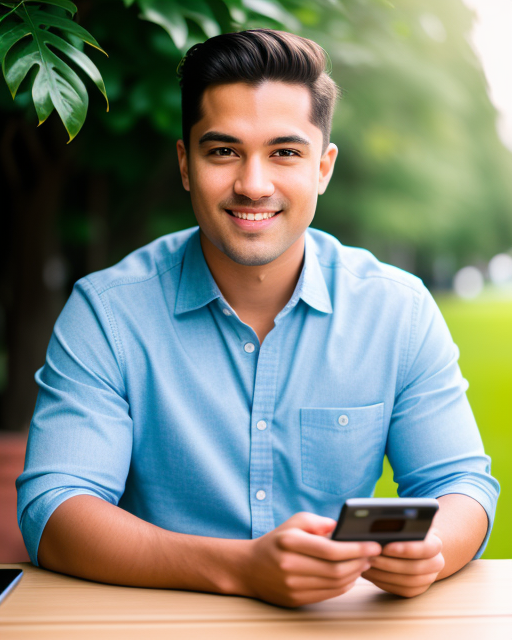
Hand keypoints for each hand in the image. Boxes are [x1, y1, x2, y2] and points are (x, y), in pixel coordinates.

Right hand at [241, 512, 380, 607]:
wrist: (249, 568)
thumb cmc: (276, 541)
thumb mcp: (294, 522)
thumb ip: (319, 522)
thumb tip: (342, 529)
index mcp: (290, 542)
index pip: (331, 550)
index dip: (356, 549)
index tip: (373, 545)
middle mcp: (290, 565)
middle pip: (336, 569)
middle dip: (360, 562)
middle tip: (373, 554)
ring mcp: (292, 585)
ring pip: (335, 584)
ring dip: (355, 574)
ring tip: (363, 563)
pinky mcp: (295, 599)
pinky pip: (328, 594)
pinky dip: (344, 585)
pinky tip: (350, 575)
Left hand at [362, 529, 444, 596]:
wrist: (414, 546)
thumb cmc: (405, 531)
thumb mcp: (403, 525)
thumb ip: (397, 527)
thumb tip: (379, 530)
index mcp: (435, 545)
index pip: (427, 548)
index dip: (407, 549)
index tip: (386, 547)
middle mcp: (436, 563)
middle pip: (414, 568)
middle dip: (389, 563)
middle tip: (370, 557)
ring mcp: (428, 579)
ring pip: (407, 581)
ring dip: (383, 574)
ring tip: (366, 564)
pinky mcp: (417, 589)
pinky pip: (400, 590)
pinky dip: (382, 582)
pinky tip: (369, 573)